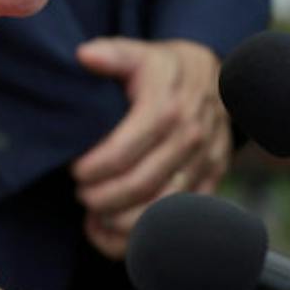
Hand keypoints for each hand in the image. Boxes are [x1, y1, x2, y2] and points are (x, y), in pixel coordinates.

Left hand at [70, 37, 231, 256]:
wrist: (215, 78)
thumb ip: (112, 55)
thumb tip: (84, 56)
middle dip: (102, 197)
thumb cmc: (164, 70)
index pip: (123, 152)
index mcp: (167, 108)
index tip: (74, 171)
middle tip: (81, 194)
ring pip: (162, 209)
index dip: (92, 169)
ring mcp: (205, 163)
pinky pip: (181, 221)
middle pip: (140, 185)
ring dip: (122, 221)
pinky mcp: (212, 181)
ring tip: (97, 214)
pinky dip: (145, 235)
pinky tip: (115, 230)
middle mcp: (191, 139)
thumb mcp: (139, 54)